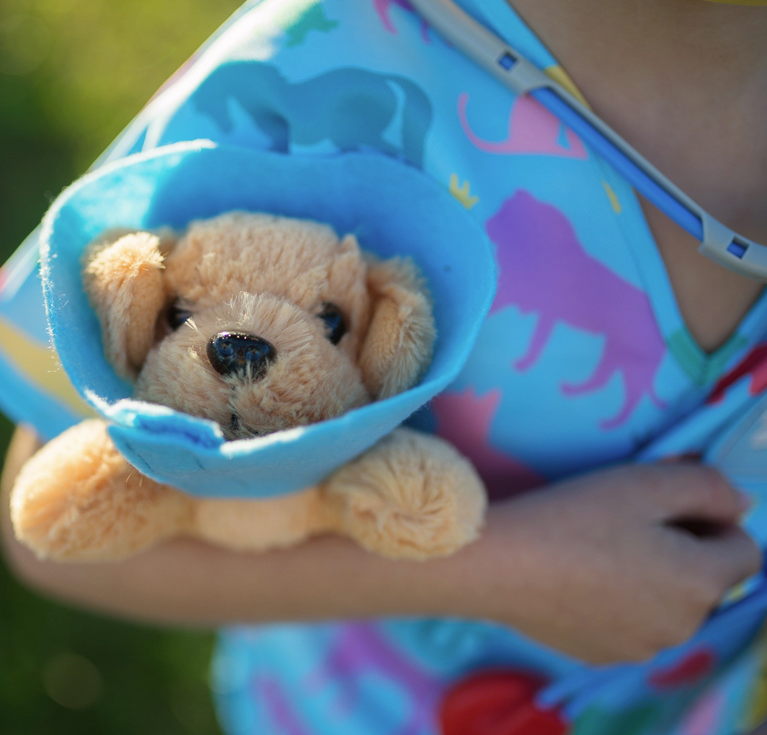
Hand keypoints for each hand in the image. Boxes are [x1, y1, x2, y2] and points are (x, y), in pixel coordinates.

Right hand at [450, 463, 761, 663]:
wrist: (498, 564)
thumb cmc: (575, 515)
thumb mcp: (645, 482)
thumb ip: (708, 486)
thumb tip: (739, 505)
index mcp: (702, 582)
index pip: (745, 549)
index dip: (712, 519)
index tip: (664, 505)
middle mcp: (684, 627)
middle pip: (704, 579)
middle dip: (681, 549)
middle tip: (625, 523)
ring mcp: (642, 648)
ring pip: (666, 604)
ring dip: (651, 578)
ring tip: (597, 552)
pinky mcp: (602, 655)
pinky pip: (631, 624)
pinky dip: (619, 603)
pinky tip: (578, 580)